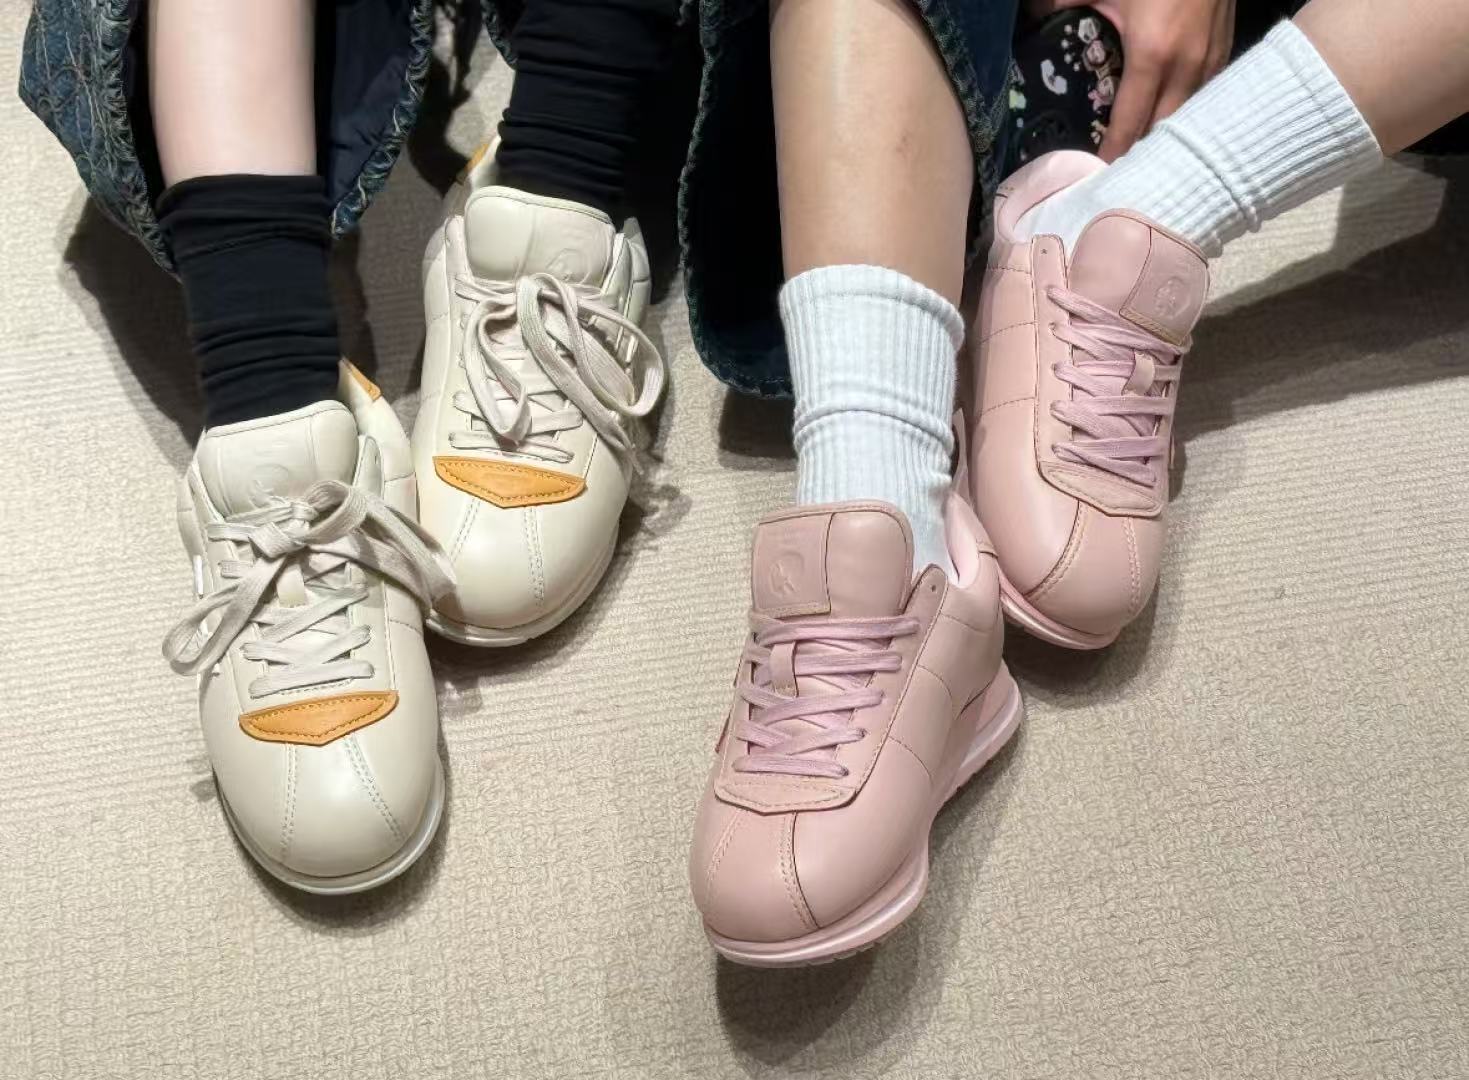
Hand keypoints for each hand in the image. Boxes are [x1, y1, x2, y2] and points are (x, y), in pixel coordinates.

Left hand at [1030, 0, 1235, 159]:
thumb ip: (1068, 3)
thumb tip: (1036, 17)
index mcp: (1152, 56)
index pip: (1130, 122)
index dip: (1114, 152)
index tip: (1098, 176)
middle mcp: (1186, 67)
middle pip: (1161, 130)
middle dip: (1139, 154)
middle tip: (1116, 175)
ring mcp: (1211, 61)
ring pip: (1187, 117)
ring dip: (1164, 137)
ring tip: (1141, 157)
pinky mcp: (1226, 51)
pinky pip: (1205, 96)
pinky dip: (1186, 113)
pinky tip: (1169, 121)